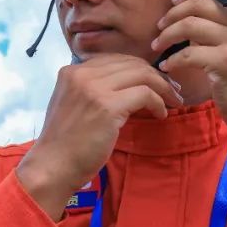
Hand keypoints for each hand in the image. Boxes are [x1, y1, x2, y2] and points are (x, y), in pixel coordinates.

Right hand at [17, 53, 183, 219]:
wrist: (52, 167)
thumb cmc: (65, 144)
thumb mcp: (73, 104)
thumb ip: (92, 89)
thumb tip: (127, 84)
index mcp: (72, 71)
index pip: (115, 59)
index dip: (139, 69)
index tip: (154, 82)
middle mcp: (81, 74)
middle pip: (131, 63)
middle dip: (156, 75)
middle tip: (172, 91)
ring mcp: (94, 88)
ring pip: (142, 74)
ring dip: (163, 87)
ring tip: (173, 101)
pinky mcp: (108, 106)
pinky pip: (145, 94)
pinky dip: (158, 102)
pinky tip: (161, 114)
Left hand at [152, 0, 226, 148]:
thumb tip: (196, 21)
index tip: (174, 5)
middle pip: (200, 2)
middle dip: (173, 12)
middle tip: (160, 26)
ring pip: (190, 24)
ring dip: (167, 35)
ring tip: (158, 46)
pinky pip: (188, 53)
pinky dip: (173, 60)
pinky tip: (168, 67)